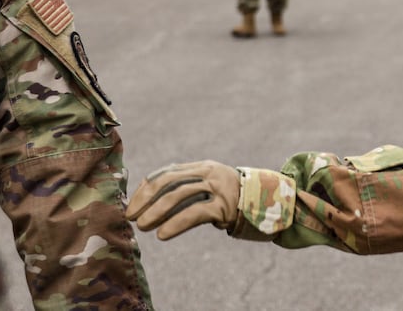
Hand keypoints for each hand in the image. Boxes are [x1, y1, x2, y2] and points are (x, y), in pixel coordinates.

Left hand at [125, 161, 239, 239]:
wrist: (271, 203)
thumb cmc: (233, 200)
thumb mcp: (211, 188)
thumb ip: (188, 188)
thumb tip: (151, 201)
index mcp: (201, 167)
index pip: (166, 173)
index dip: (145, 189)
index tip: (132, 204)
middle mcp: (207, 172)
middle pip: (168, 182)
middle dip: (146, 199)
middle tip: (131, 216)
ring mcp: (216, 188)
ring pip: (178, 195)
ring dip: (155, 212)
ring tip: (142, 226)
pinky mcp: (223, 206)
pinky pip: (194, 213)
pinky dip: (175, 224)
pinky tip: (162, 235)